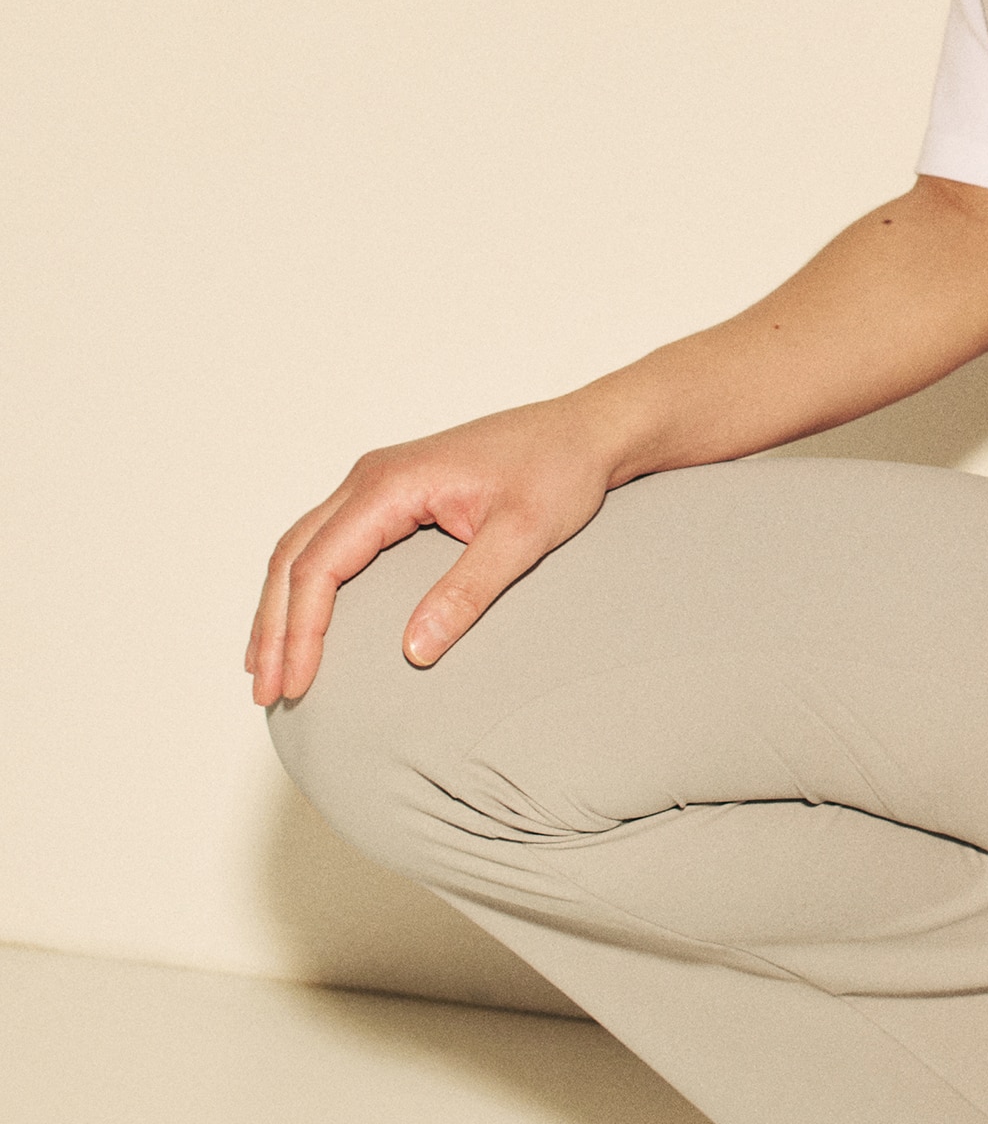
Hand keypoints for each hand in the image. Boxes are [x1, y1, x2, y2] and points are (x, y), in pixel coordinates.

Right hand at [246, 399, 615, 708]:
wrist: (585, 432)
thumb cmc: (558, 472)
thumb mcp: (522, 536)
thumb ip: (467, 591)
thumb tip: (413, 652)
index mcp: (391, 484)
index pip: (319, 565)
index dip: (300, 630)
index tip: (294, 683)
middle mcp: (372, 477)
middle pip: (294, 557)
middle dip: (274, 627)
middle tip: (265, 691)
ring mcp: (378, 482)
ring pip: (302, 547)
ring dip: (280, 607)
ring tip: (268, 667)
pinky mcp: (393, 493)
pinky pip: (329, 540)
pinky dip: (304, 584)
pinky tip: (302, 622)